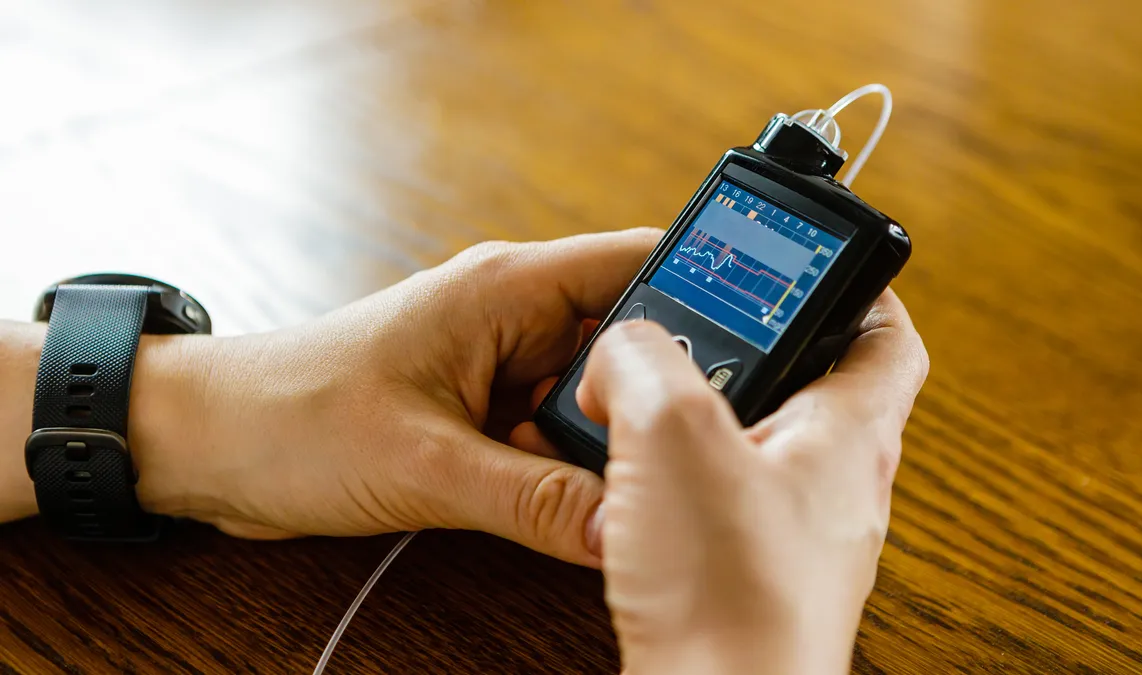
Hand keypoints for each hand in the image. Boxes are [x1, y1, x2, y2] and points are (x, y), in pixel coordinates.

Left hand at [126, 228, 659, 565]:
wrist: (208, 444)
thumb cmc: (290, 418)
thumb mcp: (426, 466)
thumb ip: (536, 503)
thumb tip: (627, 530)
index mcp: (507, 288)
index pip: (640, 262)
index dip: (711, 296)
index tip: (766, 350)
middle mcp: (513, 317)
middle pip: (631, 340)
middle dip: (664, 397)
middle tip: (701, 455)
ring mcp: (499, 365)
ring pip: (597, 396)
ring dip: (612, 444)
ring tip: (646, 491)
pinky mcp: (481, 409)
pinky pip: (556, 434)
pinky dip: (573, 469)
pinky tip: (586, 507)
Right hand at [576, 290, 926, 674]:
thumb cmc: (727, 590)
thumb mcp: (672, 435)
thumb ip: (644, 363)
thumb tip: (623, 352)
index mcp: (848, 436)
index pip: (889, 335)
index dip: (858, 286)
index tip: (811, 263)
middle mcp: (836, 487)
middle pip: (815, 385)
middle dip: (754, 350)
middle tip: (699, 330)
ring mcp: (798, 535)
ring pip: (762, 445)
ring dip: (706, 417)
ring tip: (648, 402)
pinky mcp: (753, 574)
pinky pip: (726, 500)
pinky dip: (683, 476)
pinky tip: (637, 483)